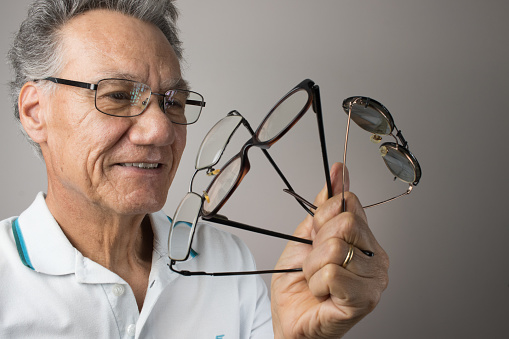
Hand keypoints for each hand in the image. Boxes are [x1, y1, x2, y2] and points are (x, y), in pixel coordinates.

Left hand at [271, 162, 388, 337]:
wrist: (289, 320)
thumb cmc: (297, 282)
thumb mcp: (306, 235)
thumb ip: (325, 205)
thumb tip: (340, 171)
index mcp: (366, 239)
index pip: (348, 204)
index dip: (322, 219)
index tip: (315, 238)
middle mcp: (378, 258)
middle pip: (344, 223)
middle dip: (316, 243)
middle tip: (315, 264)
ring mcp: (375, 280)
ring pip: (335, 248)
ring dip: (314, 267)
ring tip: (317, 281)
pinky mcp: (365, 299)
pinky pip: (331, 272)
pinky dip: (317, 282)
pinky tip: (322, 294)